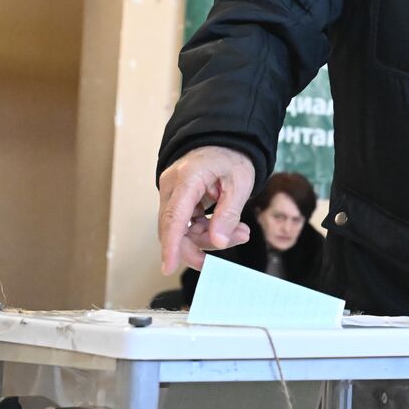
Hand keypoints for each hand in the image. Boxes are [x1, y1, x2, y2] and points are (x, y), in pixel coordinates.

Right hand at [157, 146, 254, 273]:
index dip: (171, 245)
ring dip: (209, 236)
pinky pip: (186, 223)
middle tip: (235, 242)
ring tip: (240, 231)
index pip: (174, 217)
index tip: (168, 267)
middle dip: (202, 244)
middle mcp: (172, 186)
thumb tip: (218, 242)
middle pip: (176, 228)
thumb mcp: (240, 184)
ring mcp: (172, 193)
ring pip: (182, 229)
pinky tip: (228, 226)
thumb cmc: (232, 157)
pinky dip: (206, 229)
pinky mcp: (177, 199)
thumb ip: (228, 214)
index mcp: (187, 178)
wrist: (226, 141)